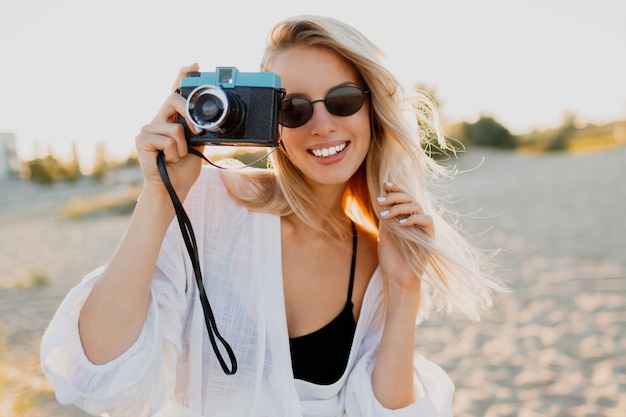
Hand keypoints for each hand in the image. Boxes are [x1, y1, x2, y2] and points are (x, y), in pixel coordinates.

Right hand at [135, 63, 204, 199]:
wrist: (171, 189)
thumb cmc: (182, 170)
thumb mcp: (197, 146)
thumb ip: (199, 130)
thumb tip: (209, 120)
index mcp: (171, 120)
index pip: (175, 93)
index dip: (182, 77)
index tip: (193, 65)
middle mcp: (157, 120)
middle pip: (173, 98)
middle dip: (189, 113)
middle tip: (196, 133)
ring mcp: (147, 128)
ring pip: (175, 128)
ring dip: (182, 147)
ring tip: (176, 157)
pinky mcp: (141, 139)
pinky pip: (168, 139)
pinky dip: (174, 153)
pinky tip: (167, 160)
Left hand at [376, 182, 433, 291]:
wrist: (397, 277)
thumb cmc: (390, 258)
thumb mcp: (384, 233)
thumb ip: (386, 217)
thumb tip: (382, 198)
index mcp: (405, 217)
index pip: (404, 197)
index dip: (397, 188)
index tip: (385, 185)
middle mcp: (415, 220)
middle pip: (410, 198)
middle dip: (394, 196)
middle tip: (380, 201)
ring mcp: (423, 228)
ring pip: (417, 206)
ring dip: (399, 208)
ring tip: (385, 216)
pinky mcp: (430, 237)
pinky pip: (427, 220)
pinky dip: (414, 218)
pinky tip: (401, 224)